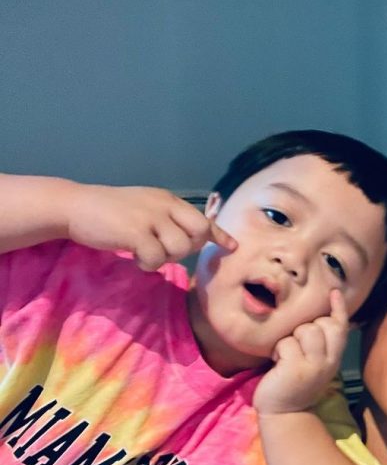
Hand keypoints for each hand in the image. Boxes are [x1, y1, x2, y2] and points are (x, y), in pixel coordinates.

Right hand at [68, 184, 235, 269]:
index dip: (218, 235)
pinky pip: (157, 257)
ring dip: (166, 258)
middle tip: (166, 251)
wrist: (75, 206)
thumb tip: (194, 237)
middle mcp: (164, 205)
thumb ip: (168, 219)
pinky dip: (148, 264)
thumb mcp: (145, 208)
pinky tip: (135, 259)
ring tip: (146, 254)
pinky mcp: (135, 232)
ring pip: (179, 247)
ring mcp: (150, 217)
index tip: (232, 247)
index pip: (202, 218)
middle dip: (189, 248)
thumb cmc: (110, 211)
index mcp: (168, 200)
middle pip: (198, 232)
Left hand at [253, 290, 349, 415]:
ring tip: (286, 353)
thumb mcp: (315, 364)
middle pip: (323, 324)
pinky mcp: (295, 369)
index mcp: (334, 358)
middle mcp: (328, 361)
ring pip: (307, 330)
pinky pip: (286, 343)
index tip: (334, 291)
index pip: (341, 327)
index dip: (338, 308)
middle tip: (296, 343)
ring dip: (292, 337)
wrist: (284, 413)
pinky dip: (278, 350)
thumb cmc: (295, 383)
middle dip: (307, 326)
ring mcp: (313, 365)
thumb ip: (321, 344)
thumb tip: (322, 316)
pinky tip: (276, 362)